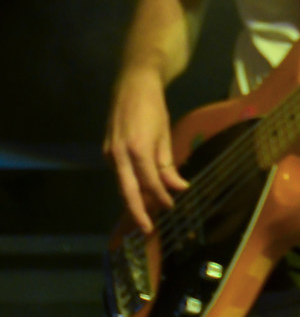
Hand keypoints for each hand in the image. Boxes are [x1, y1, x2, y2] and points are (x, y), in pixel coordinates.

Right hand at [104, 70, 184, 232]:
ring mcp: (109, 154)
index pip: (150, 182)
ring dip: (135, 199)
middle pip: (128, 191)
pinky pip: (120, 174)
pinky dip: (130, 184)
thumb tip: (178, 187)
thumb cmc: (153, 108)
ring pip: (123, 184)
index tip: (170, 207)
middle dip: (138, 211)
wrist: (132, 86)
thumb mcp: (165, 134)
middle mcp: (119, 155)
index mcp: (138, 149)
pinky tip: (141, 190)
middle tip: (147, 229)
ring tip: (148, 213)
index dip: (160, 197)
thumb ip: (167, 163)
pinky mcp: (106, 151)